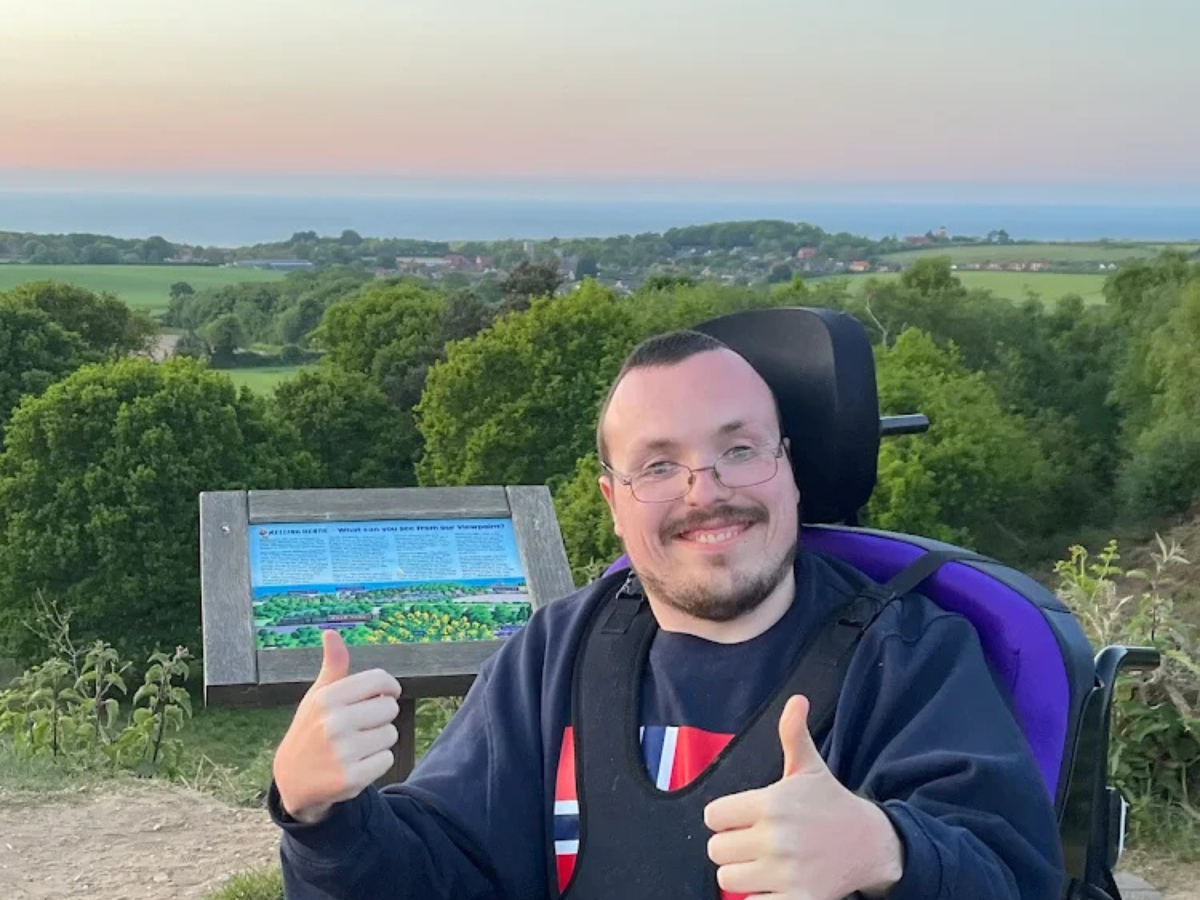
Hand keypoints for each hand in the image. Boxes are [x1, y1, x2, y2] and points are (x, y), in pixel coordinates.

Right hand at [273, 629, 401, 823]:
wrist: (292, 779)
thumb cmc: (312, 729)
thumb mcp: (318, 696)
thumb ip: (333, 666)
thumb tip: (331, 632)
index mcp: (327, 698)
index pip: (380, 679)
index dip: (389, 687)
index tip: (384, 695)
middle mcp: (334, 723)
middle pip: (390, 708)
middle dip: (380, 717)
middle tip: (359, 727)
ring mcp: (343, 751)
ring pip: (391, 734)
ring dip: (378, 741)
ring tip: (355, 746)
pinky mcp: (351, 777)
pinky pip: (387, 759)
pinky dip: (376, 763)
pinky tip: (355, 764)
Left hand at [704, 695, 902, 899]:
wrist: (871, 844)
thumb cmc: (831, 804)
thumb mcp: (810, 768)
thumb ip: (793, 734)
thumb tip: (796, 700)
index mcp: (771, 803)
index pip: (713, 816)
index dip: (724, 818)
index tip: (742, 819)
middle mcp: (776, 838)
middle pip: (716, 850)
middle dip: (731, 847)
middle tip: (753, 843)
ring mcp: (785, 872)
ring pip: (728, 879)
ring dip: (742, 874)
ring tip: (763, 864)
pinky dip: (758, 898)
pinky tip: (773, 885)